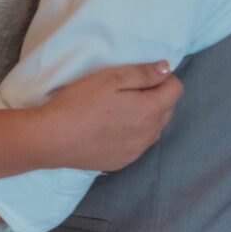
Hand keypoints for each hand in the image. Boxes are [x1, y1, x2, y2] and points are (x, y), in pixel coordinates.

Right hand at [43, 62, 182, 171]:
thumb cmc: (81, 101)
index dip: (163, 77)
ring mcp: (137, 152)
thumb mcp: (111, 78)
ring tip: (117, 107)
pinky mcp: (123, 162)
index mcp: (150, 110)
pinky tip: (109, 126)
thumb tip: (167, 69)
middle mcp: (149, 135)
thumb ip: (144, 73)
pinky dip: (132, 132)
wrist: (54, 138)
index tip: (142, 74)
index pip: (176, 90)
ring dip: (145, 115)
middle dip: (155, 95)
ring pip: (153, 128)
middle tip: (126, 89)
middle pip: (167, 109)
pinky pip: (138, 143)